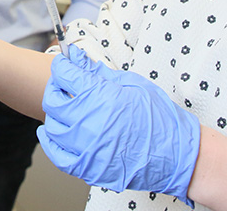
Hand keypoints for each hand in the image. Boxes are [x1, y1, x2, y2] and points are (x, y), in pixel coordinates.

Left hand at [37, 46, 199, 201]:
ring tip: (66, 110)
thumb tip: (78, 58)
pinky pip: (56, 155)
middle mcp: (88, 120)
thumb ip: (100, 72)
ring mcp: (86, 146)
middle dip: (56, 88)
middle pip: (53, 100)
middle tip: (65, 85)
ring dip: (55, 115)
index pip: (64, 74)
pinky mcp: (87, 167)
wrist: (176, 154)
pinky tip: (52, 134)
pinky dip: (50, 143)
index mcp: (100, 95)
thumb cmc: (159, 118)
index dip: (62, 65)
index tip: (64, 64)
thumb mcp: (131, 84)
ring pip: (52, 126)